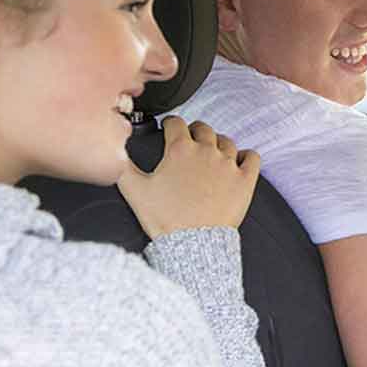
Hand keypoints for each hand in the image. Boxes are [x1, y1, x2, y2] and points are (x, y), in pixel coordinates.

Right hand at [117, 116, 260, 238]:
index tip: (168, 128)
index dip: (170, 124)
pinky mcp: (245, 179)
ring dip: (218, 143)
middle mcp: (207, 151)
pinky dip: (246, 156)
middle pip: (203, 129)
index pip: (176, 123)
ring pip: (227, 141)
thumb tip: (114, 153)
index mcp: (180, 150)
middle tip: (190, 141)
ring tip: (212, 152)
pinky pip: (252, 157)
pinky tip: (239, 161)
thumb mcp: (134, 190)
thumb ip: (122, 167)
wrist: (192, 243)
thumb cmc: (165, 219)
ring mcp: (229, 164)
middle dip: (194, 131)